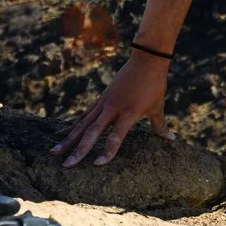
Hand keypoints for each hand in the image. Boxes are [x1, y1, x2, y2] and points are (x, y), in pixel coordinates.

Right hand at [51, 54, 171, 165]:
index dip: (108, 151)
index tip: (97, 165)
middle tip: (66, 165)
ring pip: (82, 124)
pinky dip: (72, 126)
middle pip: (92, 132)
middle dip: (78, 149)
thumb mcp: (158, 106)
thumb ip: (160, 126)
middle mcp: (112, 108)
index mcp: (129, 112)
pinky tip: (60, 134)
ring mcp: (104, 103)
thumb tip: (171, 139)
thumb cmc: (154, 85)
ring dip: (68, 139)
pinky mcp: (100, 99)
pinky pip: (84, 115)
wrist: (145, 60)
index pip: (116, 136)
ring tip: (53, 152)